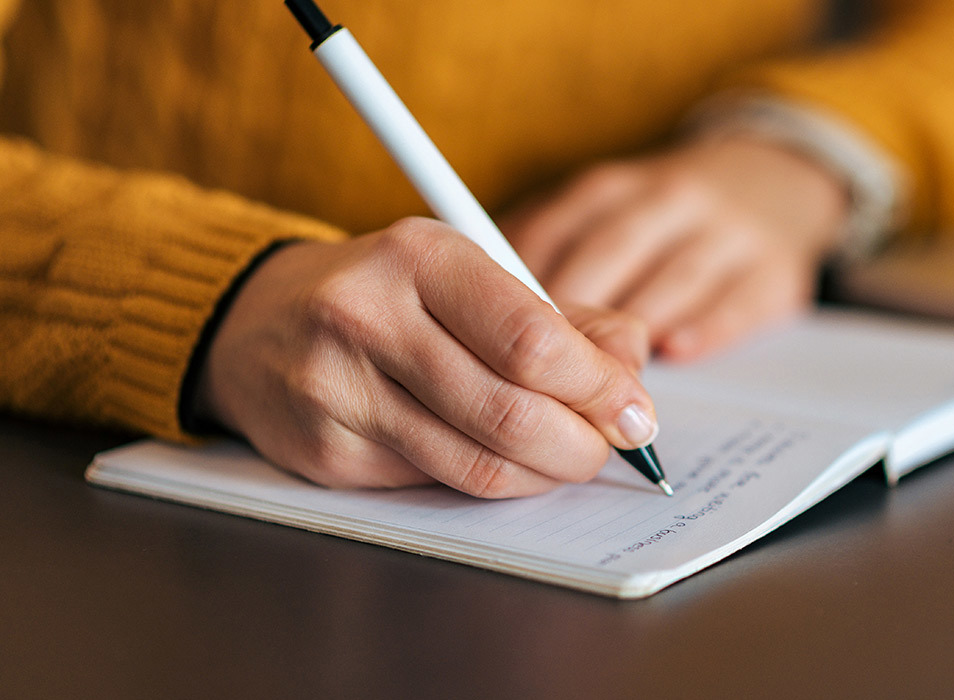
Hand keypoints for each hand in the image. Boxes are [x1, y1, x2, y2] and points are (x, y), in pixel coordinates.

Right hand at [193, 217, 656, 497]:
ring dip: (543, 473)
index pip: (532, 339)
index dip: (598, 388)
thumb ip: (563, 317)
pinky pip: (437, 485)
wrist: (257, 322)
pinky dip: (490, 481)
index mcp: (421, 256)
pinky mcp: (325, 452)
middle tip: (607, 447)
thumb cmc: (391, 295)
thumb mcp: (474, 277)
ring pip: (477, 462)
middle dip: (581, 443)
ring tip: (565, 457)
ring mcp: (339, 389)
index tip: (634, 410)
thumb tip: (632, 365)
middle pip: (510, 411)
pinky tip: (503, 461)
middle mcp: (369, 316)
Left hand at [503, 137, 848, 360]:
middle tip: (541, 375)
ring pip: (672, 277)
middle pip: (609, 255)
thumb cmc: (660, 220)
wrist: (773, 181)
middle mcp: (668, 200)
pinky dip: (704, 327)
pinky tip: (675, 351)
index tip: (491, 336)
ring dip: (633, 329)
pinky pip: (738, 300)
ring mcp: (727, 232)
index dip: (520, 288)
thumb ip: (546, 256)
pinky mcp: (775, 270)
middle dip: (573, 317)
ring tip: (600, 381)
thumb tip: (474, 317)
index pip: (553, 232)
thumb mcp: (602, 216)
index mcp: (610, 189)